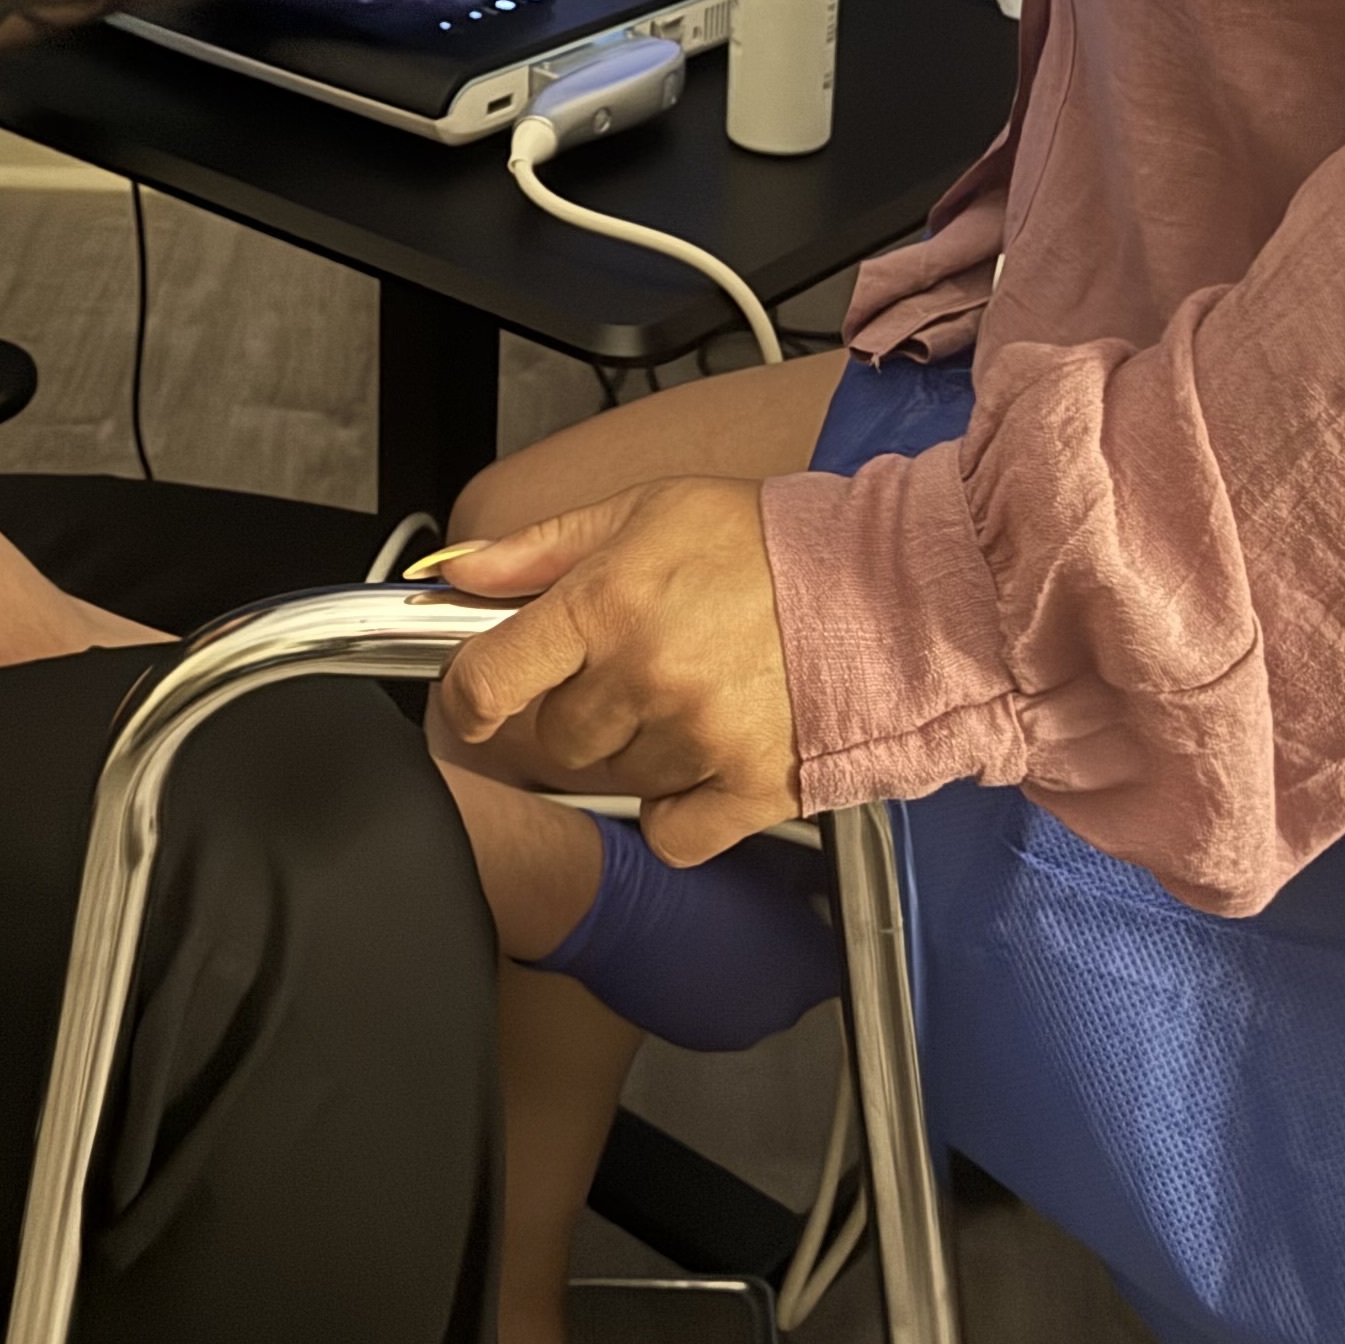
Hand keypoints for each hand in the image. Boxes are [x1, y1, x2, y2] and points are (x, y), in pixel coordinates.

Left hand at [430, 478, 797, 862]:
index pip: (490, 679)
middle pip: (556, 737)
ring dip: (637, 750)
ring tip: (693, 696)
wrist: (884, 582)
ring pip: (614, 779)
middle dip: (583, 708)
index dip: (469, 698)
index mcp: (608, 602)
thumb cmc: (765, 542)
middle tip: (638, 668)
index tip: (480, 704)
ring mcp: (696, 738)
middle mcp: (645, 675)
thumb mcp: (644, 510)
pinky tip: (707, 758)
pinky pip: (670, 833)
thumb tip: (460, 574)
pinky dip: (678, 809)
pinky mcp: (747, 789)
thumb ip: (541, 549)